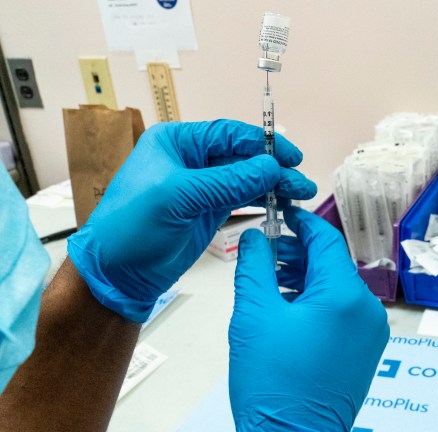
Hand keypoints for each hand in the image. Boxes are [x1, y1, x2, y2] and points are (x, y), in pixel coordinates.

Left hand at [67, 120, 316, 322]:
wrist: (117, 273)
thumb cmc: (133, 227)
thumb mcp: (179, 197)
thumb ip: (228, 181)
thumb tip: (271, 167)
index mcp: (177, 142)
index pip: (228, 134)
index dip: (262, 143)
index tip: (291, 156)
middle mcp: (192, 159)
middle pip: (243, 156)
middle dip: (274, 168)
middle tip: (302, 183)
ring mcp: (203, 186)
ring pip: (247, 178)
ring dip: (274, 185)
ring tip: (301, 195)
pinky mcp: (210, 210)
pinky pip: (243, 198)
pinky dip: (264, 200)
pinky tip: (283, 204)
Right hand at [229, 206, 388, 431]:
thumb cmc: (273, 385)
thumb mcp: (254, 316)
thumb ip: (254, 266)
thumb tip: (256, 236)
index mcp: (344, 295)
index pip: (325, 239)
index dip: (300, 222)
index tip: (278, 212)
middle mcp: (366, 309)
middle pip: (331, 263)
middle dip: (297, 253)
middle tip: (263, 252)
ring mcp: (370, 331)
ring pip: (336, 287)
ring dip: (304, 278)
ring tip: (268, 282)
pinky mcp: (365, 348)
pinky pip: (342, 311)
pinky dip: (316, 301)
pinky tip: (286, 307)